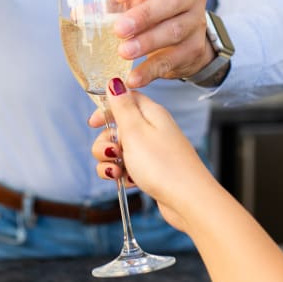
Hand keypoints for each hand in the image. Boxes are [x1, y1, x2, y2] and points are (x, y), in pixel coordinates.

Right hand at [88, 79, 217, 232]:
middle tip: (113, 153)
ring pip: (120, 151)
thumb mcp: (135, 131)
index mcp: (151, 114)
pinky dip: (123, 175)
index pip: (125, 100)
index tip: (93, 124)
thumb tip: (114, 81)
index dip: (106, 110)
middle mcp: (153, 130)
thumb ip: (122, 106)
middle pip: (117, 128)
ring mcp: (153, 151)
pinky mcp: (153, 171)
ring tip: (117, 173)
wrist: (189, 200)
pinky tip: (128, 183)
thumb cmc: (163, 165)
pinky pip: (128, 168)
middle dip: (105, 143)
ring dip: (110, 162)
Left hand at [111, 0, 213, 87]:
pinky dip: (151, 70)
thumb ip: (110, 7)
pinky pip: (173, 60)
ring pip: (174, 30)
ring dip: (147, 42)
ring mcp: (195, 21)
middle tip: (119, 30)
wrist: (185, 37)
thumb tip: (79, 14)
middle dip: (143, 16)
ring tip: (124, 52)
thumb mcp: (134, 3)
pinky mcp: (194, 48)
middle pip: (170, 1)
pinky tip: (134, 78)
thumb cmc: (153, 11)